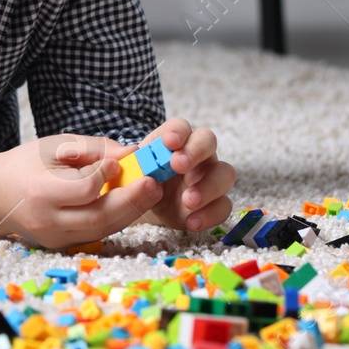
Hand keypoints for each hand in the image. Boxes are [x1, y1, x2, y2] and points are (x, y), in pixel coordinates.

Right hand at [0, 120, 235, 249]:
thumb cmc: (25, 164)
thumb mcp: (53, 146)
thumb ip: (92, 148)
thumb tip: (130, 153)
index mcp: (40, 192)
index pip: (83, 189)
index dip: (105, 176)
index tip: (119, 162)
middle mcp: (47, 220)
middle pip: (99, 216)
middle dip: (132, 201)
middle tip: (156, 184)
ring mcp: (55, 238)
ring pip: (102, 230)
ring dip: (131, 212)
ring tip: (152, 193)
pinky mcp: (62, 246)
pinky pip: (97, 234)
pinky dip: (117, 219)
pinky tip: (133, 204)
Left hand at [134, 117, 235, 233]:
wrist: (145, 206)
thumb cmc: (139, 180)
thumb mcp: (129, 169)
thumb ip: (125, 162)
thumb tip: (124, 155)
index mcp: (174, 141)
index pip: (181, 126)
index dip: (178, 131)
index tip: (169, 142)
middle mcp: (196, 154)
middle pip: (208, 141)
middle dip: (196, 151)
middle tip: (178, 165)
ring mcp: (208, 178)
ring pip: (224, 173)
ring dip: (208, 186)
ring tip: (188, 200)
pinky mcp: (213, 203)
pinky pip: (223, 206)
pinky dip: (210, 214)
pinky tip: (191, 222)